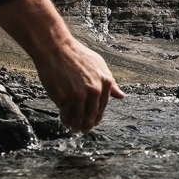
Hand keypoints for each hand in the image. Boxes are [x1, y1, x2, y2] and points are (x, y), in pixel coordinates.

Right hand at [0, 0, 125, 132]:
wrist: (56, 49)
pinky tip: (65, 122)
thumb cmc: (77, 55)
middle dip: (88, 125)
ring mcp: (79, 96)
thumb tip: (121, 96)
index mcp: (106, 82)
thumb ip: (111, 83)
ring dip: (77, 126)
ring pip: (80, 118)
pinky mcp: (64, 98)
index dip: (97, 117)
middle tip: (84, 130)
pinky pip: (67, 115)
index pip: (103, 106)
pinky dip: (66, 121)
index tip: (93, 122)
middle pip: (92, 115)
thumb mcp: (99, 66)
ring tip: (74, 129)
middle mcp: (95, 91)